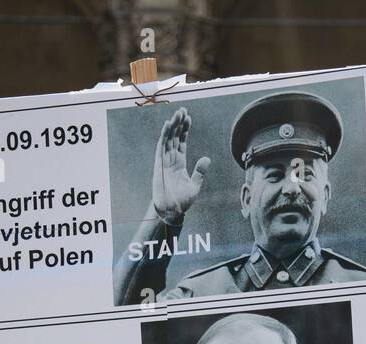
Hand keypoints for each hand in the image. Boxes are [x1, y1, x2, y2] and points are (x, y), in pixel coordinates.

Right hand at [152, 107, 209, 222]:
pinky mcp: (159, 165)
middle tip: (182, 109)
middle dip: (179, 124)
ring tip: (177, 114)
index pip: (182, 142)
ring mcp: (164, 161)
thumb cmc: (182, 201)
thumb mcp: (195, 185)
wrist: (172, 212)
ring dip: (172, 126)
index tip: (188, 118)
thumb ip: (200, 171)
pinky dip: (164, 136)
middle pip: (175, 137)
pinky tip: (168, 126)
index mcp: (180, 162)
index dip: (185, 130)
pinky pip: (161, 148)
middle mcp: (171, 159)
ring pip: (168, 140)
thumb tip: (207, 158)